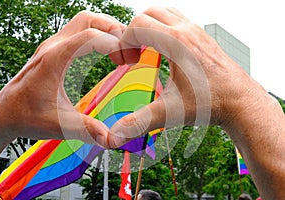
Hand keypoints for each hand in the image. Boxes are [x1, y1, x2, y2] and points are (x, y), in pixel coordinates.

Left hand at [0, 11, 128, 145]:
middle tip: (129, 52)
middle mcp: (53, 46)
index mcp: (54, 59)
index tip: (130, 60)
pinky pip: (81, 31)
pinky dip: (99, 37)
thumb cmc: (26, 117)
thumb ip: (87, 130)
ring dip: (107, 31)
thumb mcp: (59, 126)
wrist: (5, 112)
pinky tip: (107, 54)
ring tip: (121, 52)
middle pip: (89, 20)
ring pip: (86, 21)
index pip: (91, 36)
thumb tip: (113, 139)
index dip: (115, 43)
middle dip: (114, 31)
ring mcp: (54, 45)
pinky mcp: (56, 49)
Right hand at [108, 7, 284, 198]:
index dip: (123, 42)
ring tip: (145, 49)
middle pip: (148, 14)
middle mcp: (187, 31)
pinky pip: (177, 20)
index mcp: (176, 42)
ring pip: (164, 13)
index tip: (125, 61)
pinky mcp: (203, 37)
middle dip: (133, 31)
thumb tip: (116, 136)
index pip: (138, 25)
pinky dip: (164, 28)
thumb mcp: (170, 112)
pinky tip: (165, 51)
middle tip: (133, 55)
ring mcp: (197, 31)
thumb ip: (139, 122)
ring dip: (149, 26)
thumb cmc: (211, 104)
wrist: (241, 103)